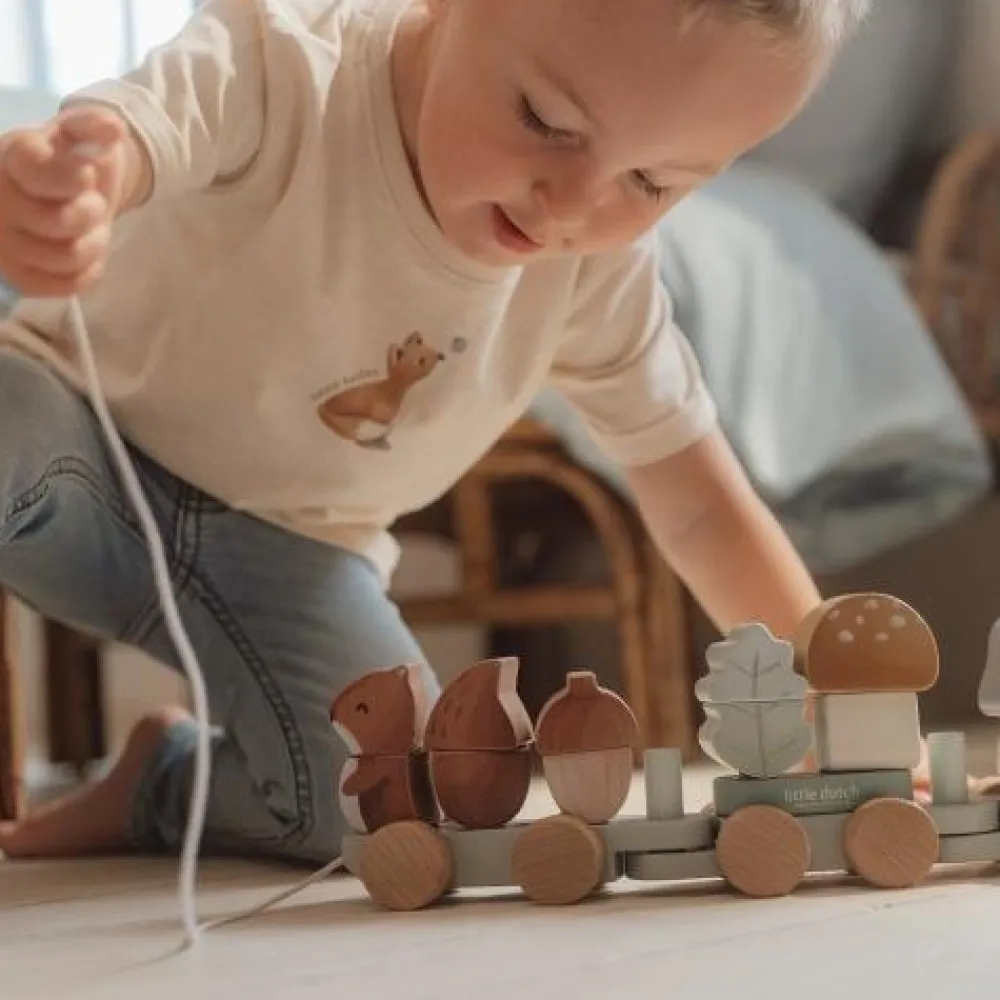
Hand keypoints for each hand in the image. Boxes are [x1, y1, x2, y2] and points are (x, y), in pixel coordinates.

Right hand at [0, 104, 129, 297]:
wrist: (59, 194)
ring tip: (87, 226)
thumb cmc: (68, 161)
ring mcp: (2, 241)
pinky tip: (81, 247)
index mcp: (10, 156)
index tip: (84, 174)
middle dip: (92, 212)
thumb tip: (114, 128)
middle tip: (89, 202)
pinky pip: (69, 285)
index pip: (43, 173)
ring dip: (94, 243)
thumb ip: (93, 125)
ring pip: (68, 257)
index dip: (75, 178)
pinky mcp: (17, 276)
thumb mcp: (79, 136)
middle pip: (63, 222)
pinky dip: (88, 269)